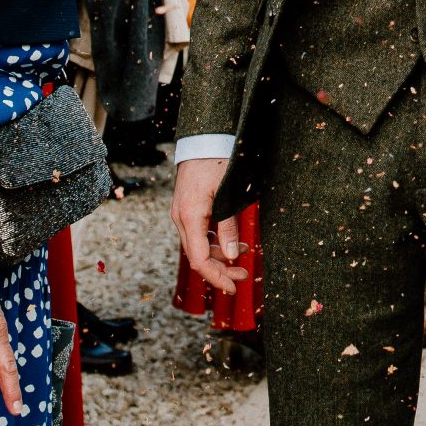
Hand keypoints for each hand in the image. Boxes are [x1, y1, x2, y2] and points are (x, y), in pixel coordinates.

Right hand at [172, 157, 248, 296]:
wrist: (203, 138)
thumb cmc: (216, 162)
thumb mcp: (227, 195)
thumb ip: (229, 226)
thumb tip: (233, 255)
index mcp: (190, 217)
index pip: (200, 260)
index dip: (216, 277)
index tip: (233, 287)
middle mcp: (181, 218)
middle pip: (198, 256)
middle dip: (221, 269)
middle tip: (244, 275)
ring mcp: (182, 213)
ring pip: (198, 245)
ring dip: (219, 255)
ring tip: (244, 255)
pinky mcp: (187, 208)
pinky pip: (198, 233)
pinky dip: (213, 242)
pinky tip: (230, 241)